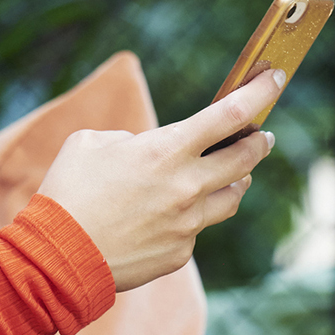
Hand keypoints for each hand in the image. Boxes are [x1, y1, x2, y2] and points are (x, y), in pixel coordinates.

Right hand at [35, 69, 282, 291]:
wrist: (59, 257)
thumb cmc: (69, 192)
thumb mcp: (90, 143)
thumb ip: (130, 142)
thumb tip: (144, 152)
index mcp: (166, 150)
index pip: (230, 115)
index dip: (258, 94)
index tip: (275, 78)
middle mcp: (187, 186)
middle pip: (245, 159)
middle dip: (259, 142)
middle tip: (262, 135)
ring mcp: (188, 223)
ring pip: (231, 197)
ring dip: (236, 180)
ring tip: (234, 174)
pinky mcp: (180, 253)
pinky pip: (196, 229)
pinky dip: (191, 217)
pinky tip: (171, 216)